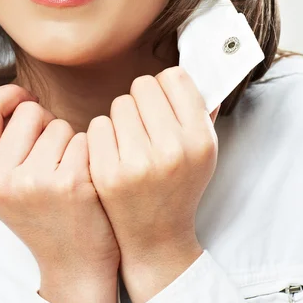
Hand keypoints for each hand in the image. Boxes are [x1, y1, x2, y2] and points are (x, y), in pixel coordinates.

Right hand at [0, 84, 120, 283]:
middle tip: (53, 156)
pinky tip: (86, 180)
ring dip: (70, 141)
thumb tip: (15, 94)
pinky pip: (84, 138)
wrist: (75, 263)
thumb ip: (2, 144)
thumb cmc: (45, 216)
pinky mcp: (70, 182)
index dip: (7, 94)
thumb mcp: (5, 185)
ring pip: (60, 124)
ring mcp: (34, 181)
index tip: (25, 98)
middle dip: (46, 123)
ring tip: (67, 173)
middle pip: (29, 110)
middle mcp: (1, 179)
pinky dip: (89, 153)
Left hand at [86, 66, 218, 265]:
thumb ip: (200, 109)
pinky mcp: (108, 173)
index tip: (164, 100)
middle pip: (143, 85)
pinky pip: (98, 125)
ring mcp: (138, 163)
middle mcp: (172, 150)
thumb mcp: (204, 151)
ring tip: (131, 141)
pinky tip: (114, 153)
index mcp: (200, 139)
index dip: (166, 86)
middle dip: (143, 100)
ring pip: (119, 102)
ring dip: (122, 117)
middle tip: (145, 123)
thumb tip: (193, 66)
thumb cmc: (179, 184)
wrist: (155, 236)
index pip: (175, 77)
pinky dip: (104, 135)